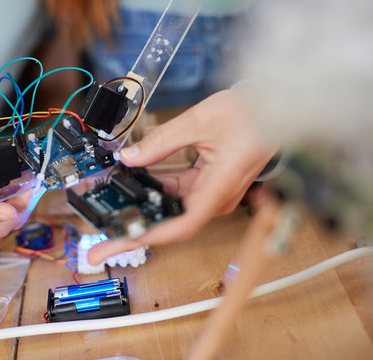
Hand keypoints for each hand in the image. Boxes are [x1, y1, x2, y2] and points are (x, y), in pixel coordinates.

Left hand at [88, 88, 276, 264]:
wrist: (274, 106)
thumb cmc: (250, 113)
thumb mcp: (199, 121)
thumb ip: (160, 141)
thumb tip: (129, 157)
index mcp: (221, 186)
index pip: (185, 223)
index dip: (153, 234)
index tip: (124, 239)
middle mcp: (216, 198)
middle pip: (172, 224)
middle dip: (135, 234)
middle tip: (102, 245)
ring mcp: (212, 194)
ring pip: (172, 212)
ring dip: (142, 214)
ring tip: (110, 221)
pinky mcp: (208, 186)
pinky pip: (177, 196)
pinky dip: (154, 195)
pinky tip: (132, 191)